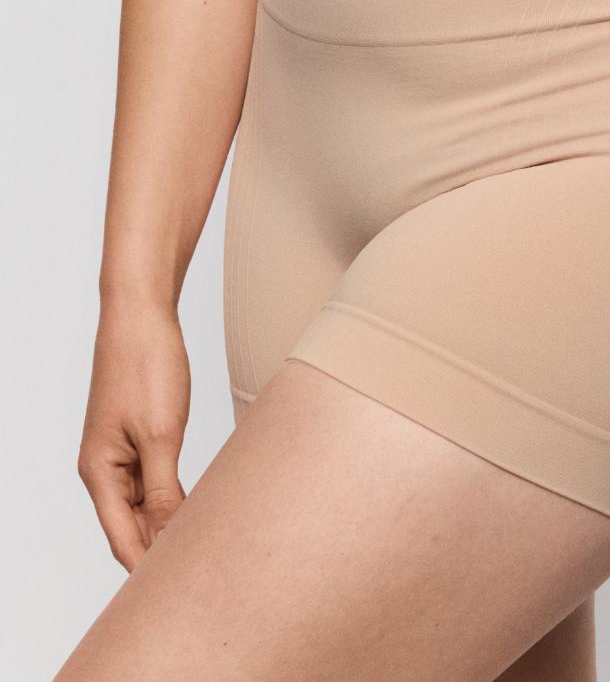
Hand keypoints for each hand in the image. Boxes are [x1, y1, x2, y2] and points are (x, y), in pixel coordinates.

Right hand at [77, 297, 189, 571]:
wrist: (143, 316)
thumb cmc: (147, 368)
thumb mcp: (161, 434)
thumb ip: (163, 490)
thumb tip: (169, 537)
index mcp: (100, 473)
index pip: (123, 539)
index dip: (148, 569)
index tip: (179, 593)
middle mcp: (106, 468)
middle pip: (133, 527)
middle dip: (162, 551)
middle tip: (204, 574)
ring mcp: (123, 452)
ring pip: (147, 504)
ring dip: (172, 524)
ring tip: (208, 547)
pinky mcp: (141, 435)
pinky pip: (155, 480)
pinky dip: (176, 497)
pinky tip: (201, 508)